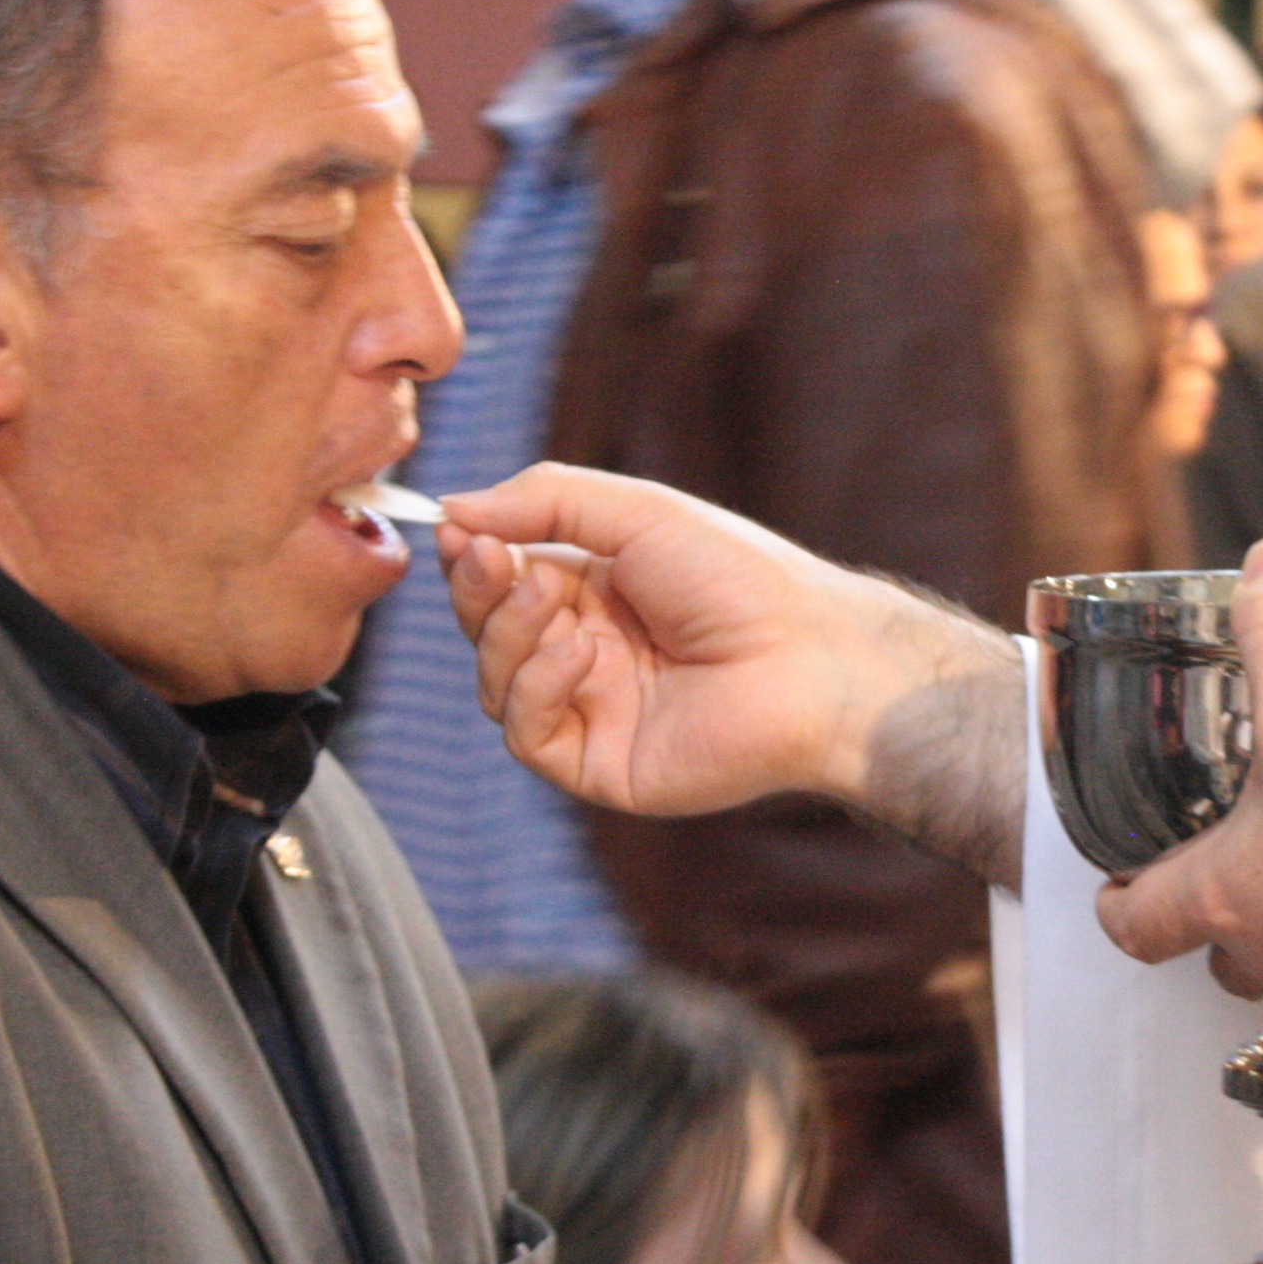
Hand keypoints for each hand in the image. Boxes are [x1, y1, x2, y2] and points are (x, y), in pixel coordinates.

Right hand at [442, 466, 1026, 884]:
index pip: (506, 578)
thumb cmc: (741, 578)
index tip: (457, 530)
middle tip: (490, 561)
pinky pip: (526, 733)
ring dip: (506, 635)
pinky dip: (534, 688)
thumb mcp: (639, 513)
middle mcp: (589, 651)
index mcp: (599, 591)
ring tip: (551, 603)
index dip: (476, 557)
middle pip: (489, 629)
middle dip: (479, 591)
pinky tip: (577, 655)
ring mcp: (592, 709)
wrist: (809, 658)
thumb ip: (546, 499)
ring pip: (495, 681)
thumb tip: (453, 509)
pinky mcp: (598, 764)